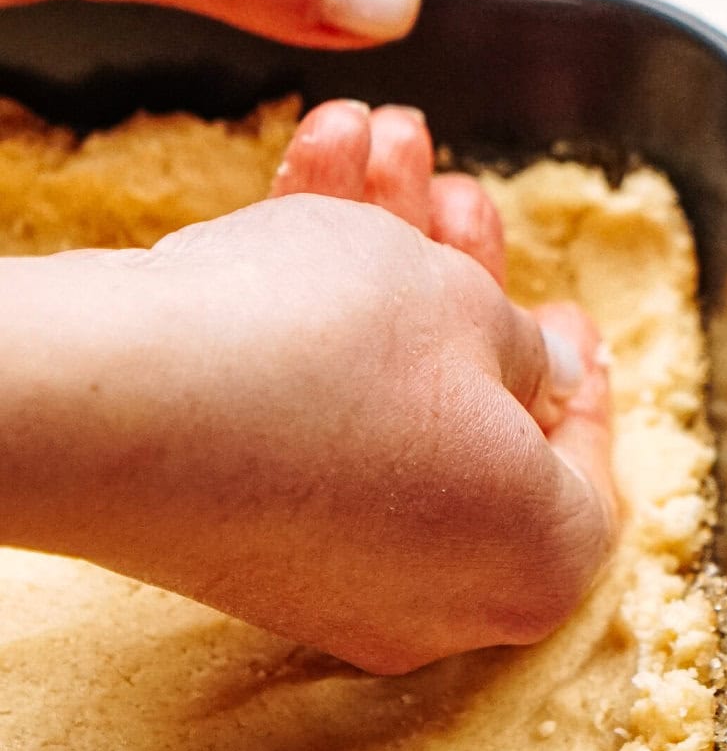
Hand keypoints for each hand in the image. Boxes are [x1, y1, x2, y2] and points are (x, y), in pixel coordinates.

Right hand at [0, 109, 615, 673]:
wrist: (115, 404)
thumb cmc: (337, 351)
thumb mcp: (466, 309)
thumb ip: (521, 345)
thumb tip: (540, 375)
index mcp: (534, 562)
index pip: (587, 478)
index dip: (580, 378)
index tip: (568, 314)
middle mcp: (440, 600)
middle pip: (476, 428)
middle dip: (462, 288)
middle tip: (462, 207)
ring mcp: (333, 582)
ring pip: (386, 412)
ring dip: (383, 277)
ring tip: (375, 151)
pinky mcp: (244, 548)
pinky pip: (312, 433)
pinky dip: (315, 325)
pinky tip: (304, 197)